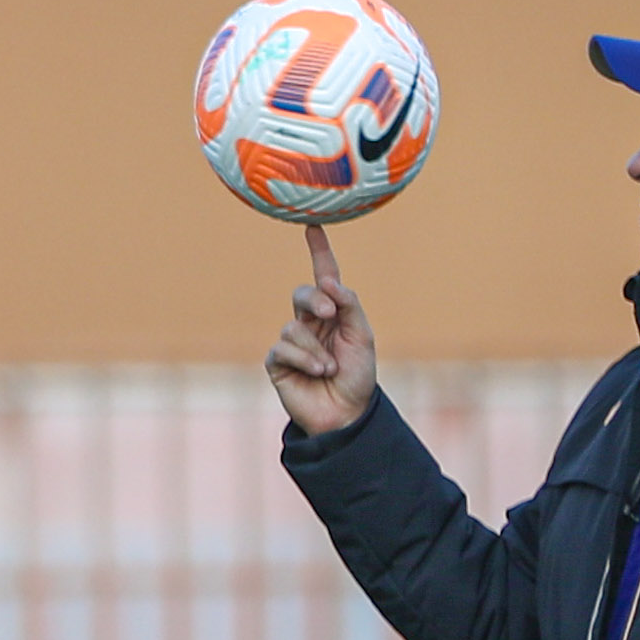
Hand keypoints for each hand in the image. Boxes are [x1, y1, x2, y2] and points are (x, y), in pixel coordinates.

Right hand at [266, 225, 379, 437]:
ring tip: (329, 367)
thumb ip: (349, 305)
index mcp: (334, 313)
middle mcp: (311, 323)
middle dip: (314, 300)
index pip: (324, 276)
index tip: (313, 225)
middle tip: (330, 313)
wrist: (346, 413)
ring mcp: (292, 343)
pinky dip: (304, 359)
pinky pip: (283, 348)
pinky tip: (317, 372)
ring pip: (293, 326)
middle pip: (302, 294)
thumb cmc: (358, 375)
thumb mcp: (362, 336)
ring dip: (315, 348)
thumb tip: (328, 281)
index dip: (318, 251)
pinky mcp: (278, 363)